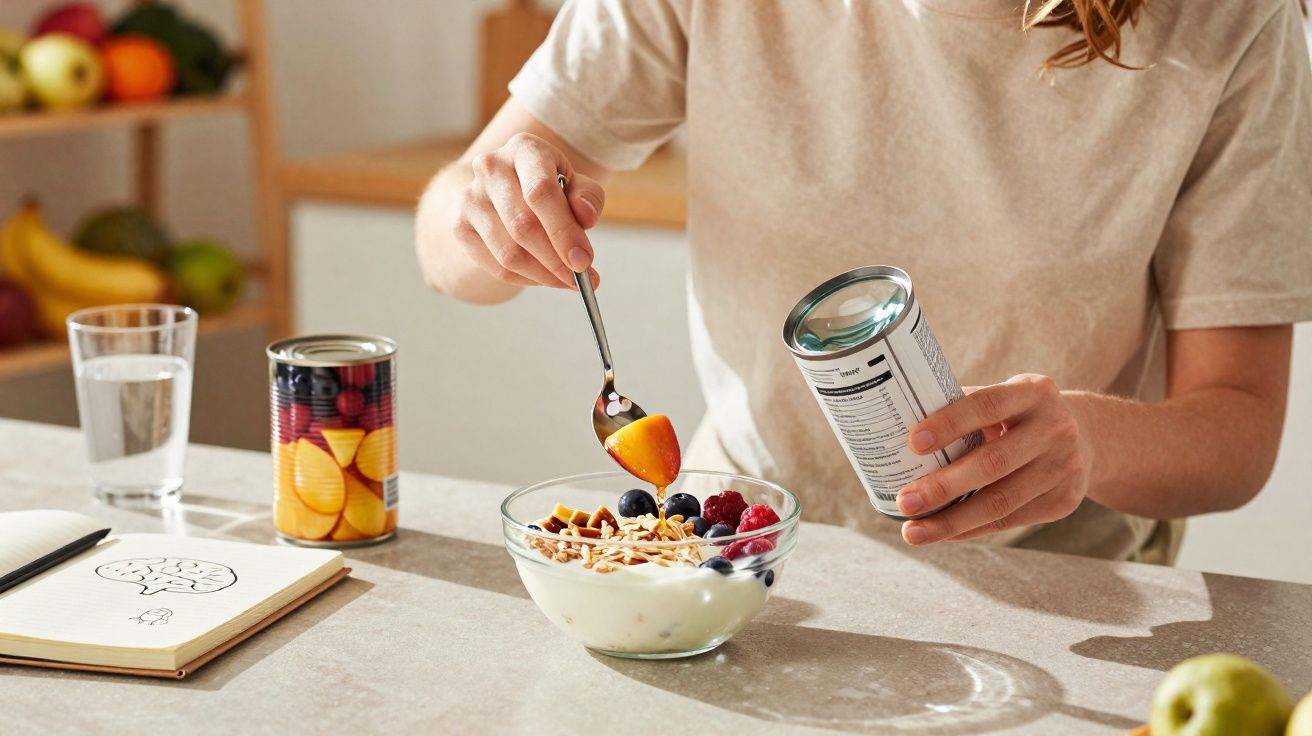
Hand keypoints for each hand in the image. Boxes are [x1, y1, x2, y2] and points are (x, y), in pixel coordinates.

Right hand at [452, 132, 604, 288]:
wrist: (504, 190)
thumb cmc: (549, 187)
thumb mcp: (576, 185)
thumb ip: (588, 198)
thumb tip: (585, 215)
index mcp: (524, 149)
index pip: (540, 191)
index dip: (563, 231)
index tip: (584, 261)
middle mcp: (491, 167)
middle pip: (523, 226)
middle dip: (556, 260)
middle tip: (581, 279)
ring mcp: (471, 197)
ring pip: (508, 253)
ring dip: (543, 275)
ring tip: (566, 281)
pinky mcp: (460, 226)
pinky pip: (497, 266)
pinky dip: (526, 279)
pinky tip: (543, 277)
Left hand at [896, 374, 1092, 544]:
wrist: (1089, 437)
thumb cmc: (1020, 416)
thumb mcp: (1004, 398)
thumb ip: (962, 408)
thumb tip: (895, 428)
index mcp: (1033, 393)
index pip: (987, 406)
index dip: (949, 424)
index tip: (912, 442)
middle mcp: (1054, 429)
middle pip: (993, 463)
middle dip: (943, 486)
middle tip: (904, 501)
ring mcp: (1063, 467)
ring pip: (1000, 502)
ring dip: (951, 521)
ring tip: (913, 531)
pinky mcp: (1064, 501)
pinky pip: (1008, 520)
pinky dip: (970, 529)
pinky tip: (942, 533)